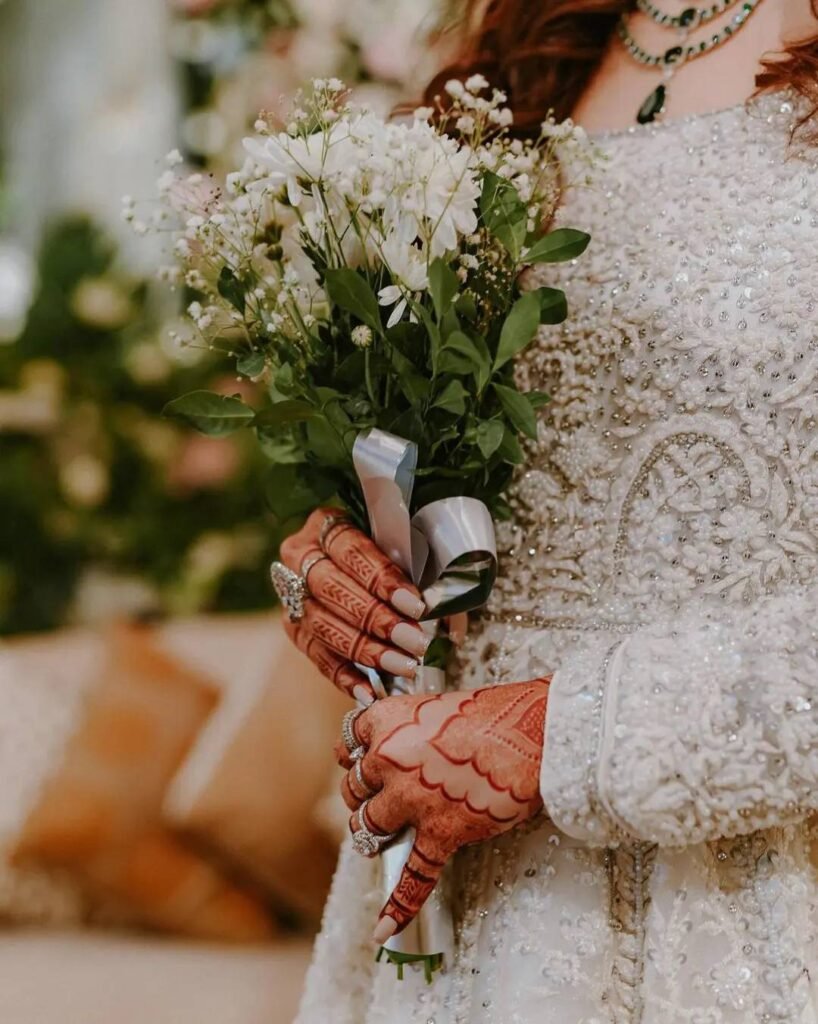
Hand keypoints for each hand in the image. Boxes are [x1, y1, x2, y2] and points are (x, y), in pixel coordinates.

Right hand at [279, 508, 429, 705]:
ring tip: (403, 666)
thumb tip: (452, 624)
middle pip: (330, 588)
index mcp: (327, 524)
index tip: (415, 604)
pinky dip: (344, 676)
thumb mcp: (405, 547)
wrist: (358, 561)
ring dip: (365, 650)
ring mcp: (292, 594)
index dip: (381, 578)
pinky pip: (316, 655)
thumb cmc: (390, 549)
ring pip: (321, 624)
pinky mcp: (294, 627)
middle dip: (375, 618)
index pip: (350, 549)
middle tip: (414, 641)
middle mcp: (300, 556)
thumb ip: (424, 573)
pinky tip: (370, 691)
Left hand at [337, 679, 549, 943]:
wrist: (535, 729)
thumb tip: (404, 752)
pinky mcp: (442, 832)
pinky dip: (399, 907)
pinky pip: (414, 877)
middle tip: (382, 796)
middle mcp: (389, 758)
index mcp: (388, 719)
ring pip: (368, 826)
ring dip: (372, 832)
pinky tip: (385, 930)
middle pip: (354, 786)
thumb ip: (412, 728)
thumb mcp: (439, 706)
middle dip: (365, 793)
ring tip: (382, 835)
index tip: (365, 757)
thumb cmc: (497, 712)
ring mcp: (413, 799)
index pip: (350, 740)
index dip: (359, 752)